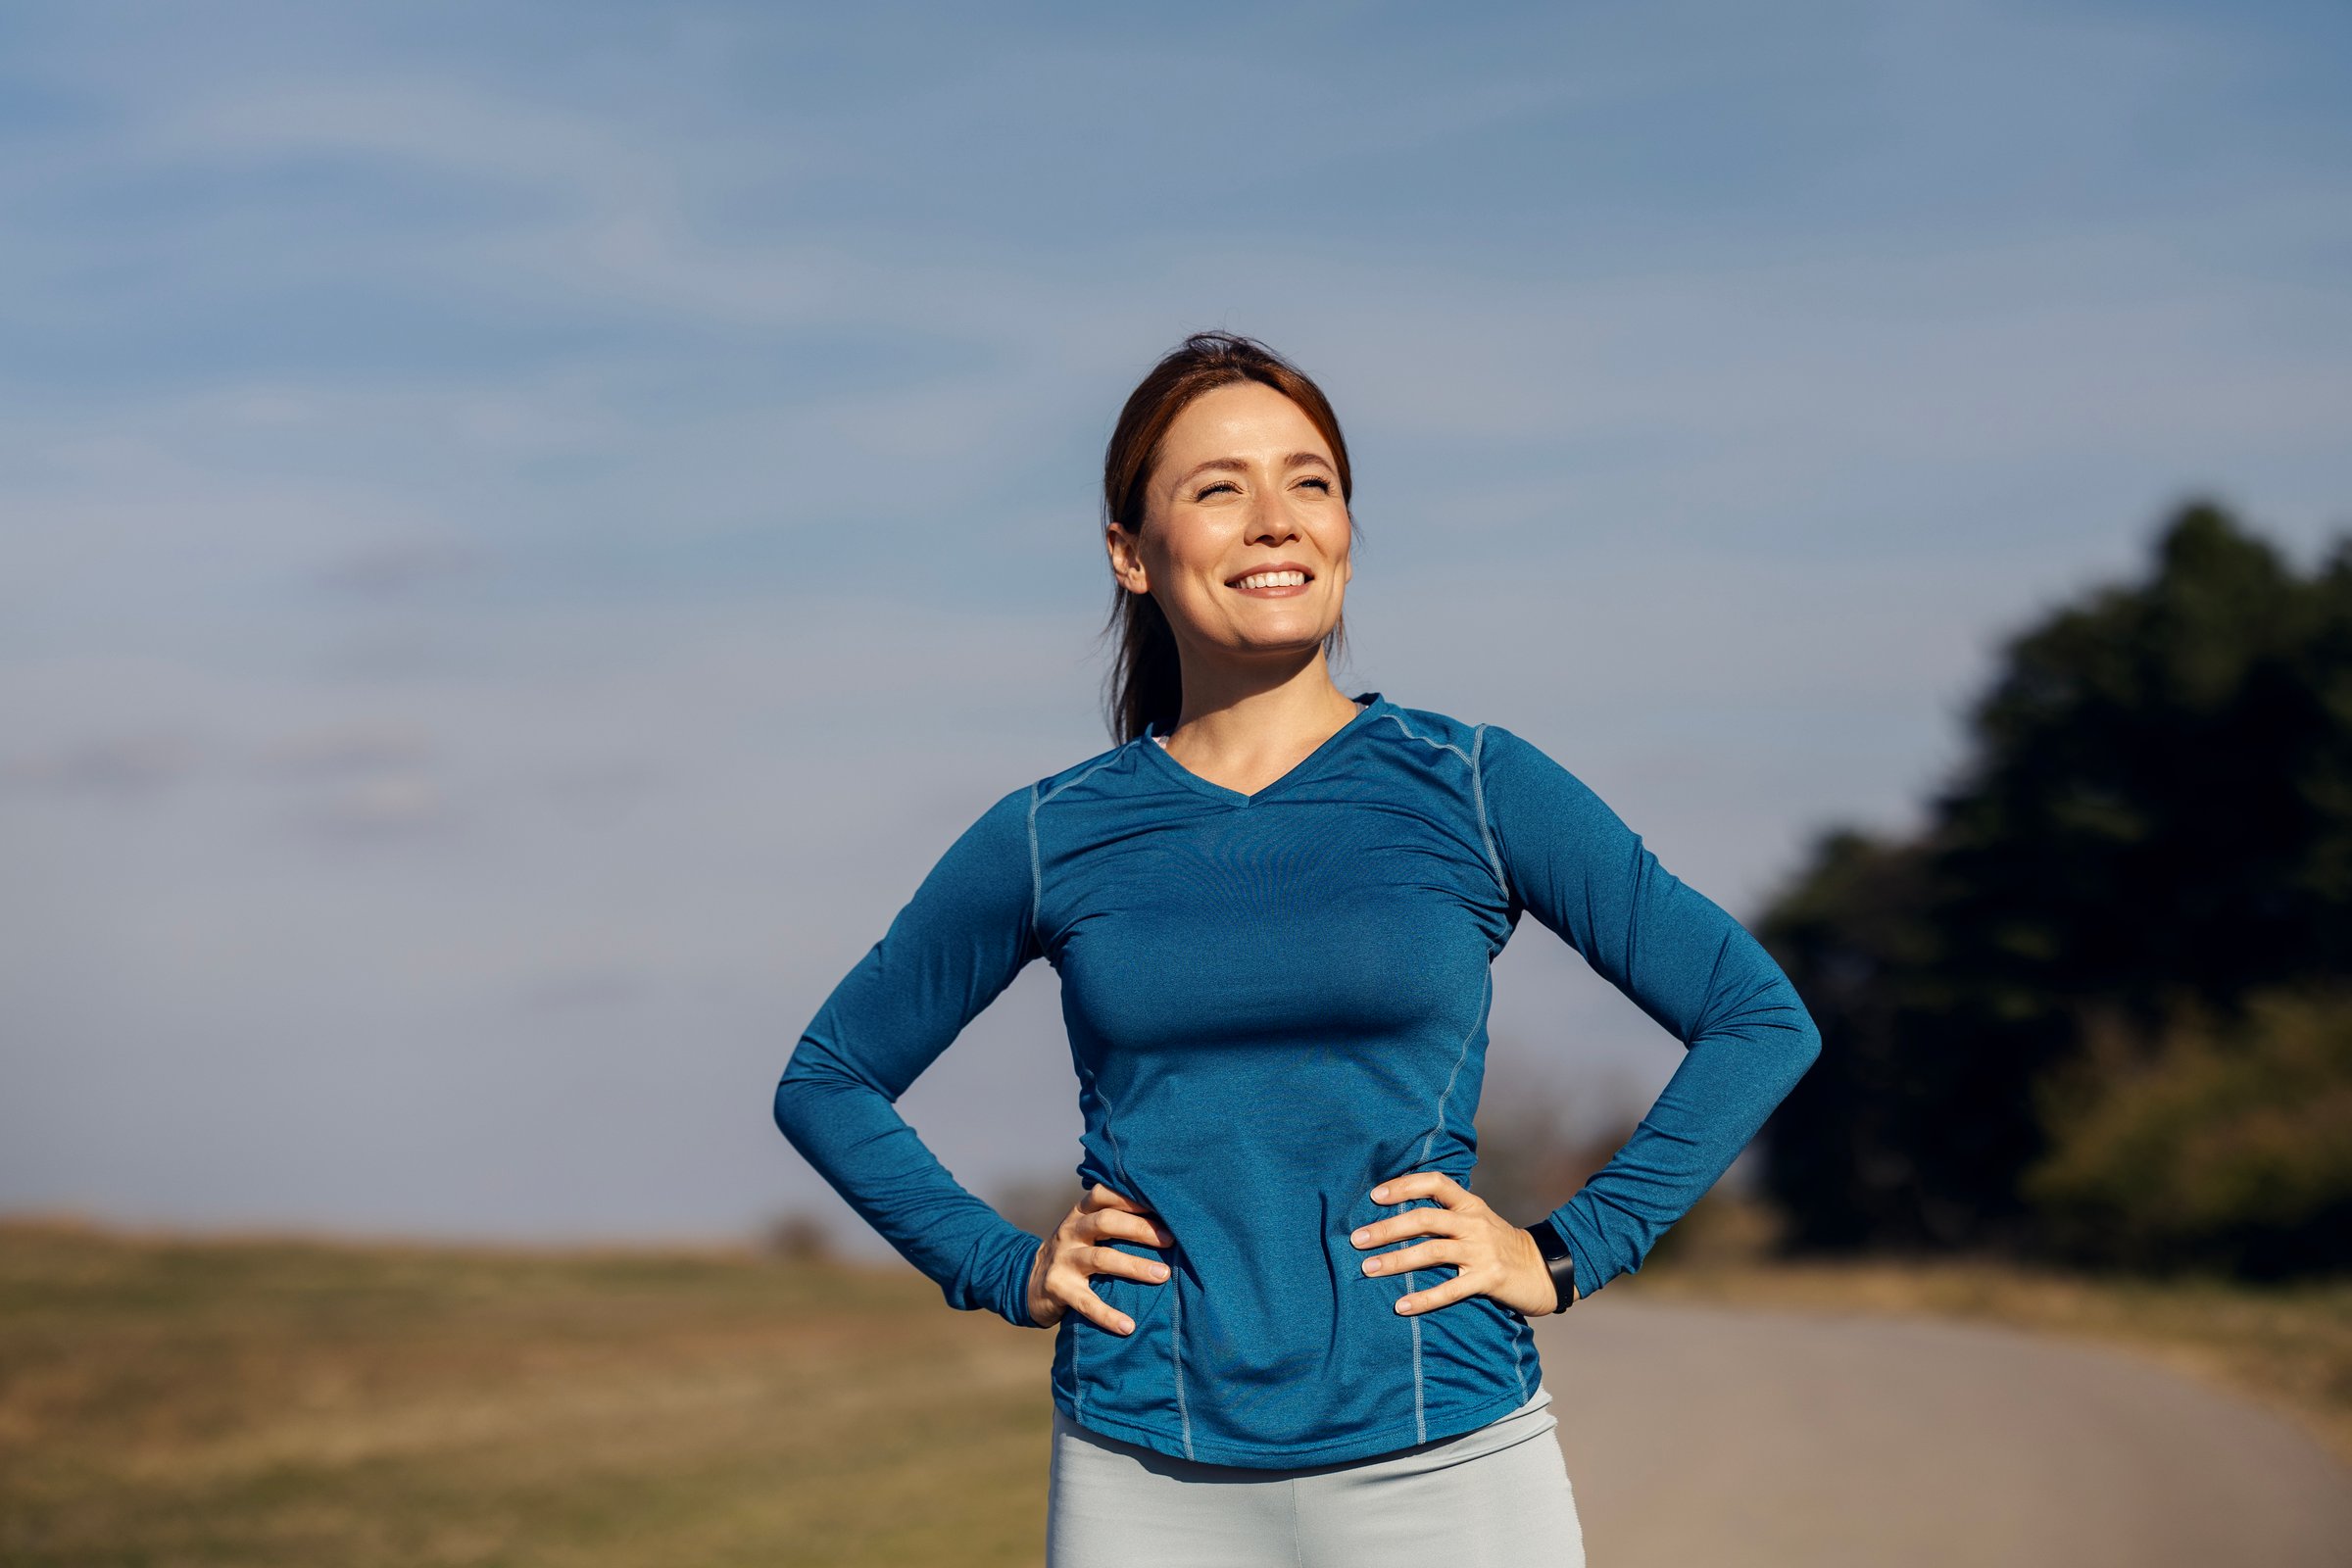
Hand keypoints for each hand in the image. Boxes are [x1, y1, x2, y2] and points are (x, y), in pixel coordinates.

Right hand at [1026, 1182, 1175, 1333]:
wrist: (1028, 1283)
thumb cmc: (1072, 1254)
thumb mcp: (1084, 1231)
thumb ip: (1112, 1222)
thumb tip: (1165, 1224)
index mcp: (1080, 1214)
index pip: (1103, 1195)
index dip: (1130, 1197)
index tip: (1161, 1205)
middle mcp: (1070, 1231)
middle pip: (1105, 1222)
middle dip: (1140, 1229)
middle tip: (1170, 1239)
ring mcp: (1062, 1259)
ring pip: (1100, 1258)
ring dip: (1134, 1266)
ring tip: (1162, 1275)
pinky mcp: (1057, 1288)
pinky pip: (1085, 1302)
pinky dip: (1108, 1314)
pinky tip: (1128, 1326)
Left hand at [1349, 1170, 1577, 1318]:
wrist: (1543, 1271)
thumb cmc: (1500, 1245)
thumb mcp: (1477, 1220)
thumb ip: (1446, 1215)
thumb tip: (1399, 1215)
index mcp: (1470, 1205)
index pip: (1435, 1183)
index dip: (1404, 1186)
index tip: (1375, 1196)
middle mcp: (1474, 1223)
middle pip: (1425, 1219)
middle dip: (1387, 1229)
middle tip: (1357, 1239)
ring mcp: (1482, 1251)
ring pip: (1432, 1252)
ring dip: (1396, 1261)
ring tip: (1368, 1269)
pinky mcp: (1488, 1279)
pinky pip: (1450, 1289)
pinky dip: (1424, 1298)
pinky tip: (1401, 1306)